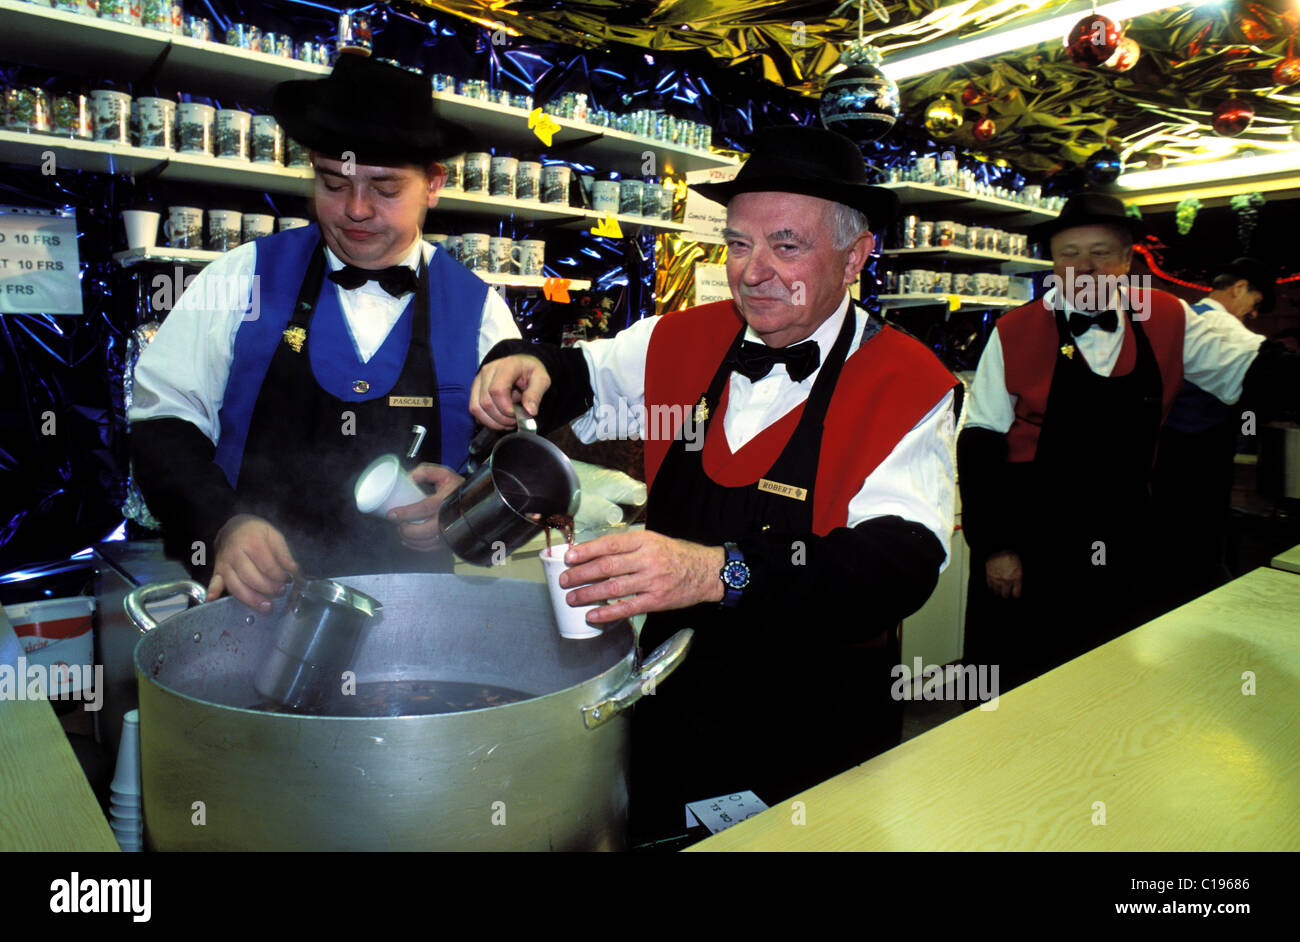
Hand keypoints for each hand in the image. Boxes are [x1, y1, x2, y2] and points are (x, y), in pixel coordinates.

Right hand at [208, 514, 299, 611]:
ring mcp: (224, 563)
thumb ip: (284, 554)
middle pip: (250, 577)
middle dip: (267, 588)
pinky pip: (214, 583)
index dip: (278, 575)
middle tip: (280, 593)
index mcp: (251, 542)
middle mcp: (235, 553)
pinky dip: (212, 592)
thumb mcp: (274, 536)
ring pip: (235, 585)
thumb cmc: (256, 532)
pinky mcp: (217, 571)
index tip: (287, 580)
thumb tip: (293, 570)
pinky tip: (211, 600)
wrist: (233, 527)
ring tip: (266, 606)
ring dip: (251, 599)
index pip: (266, 564)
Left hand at [388, 463, 463, 550]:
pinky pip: (430, 548)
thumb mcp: (444, 474)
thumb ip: (427, 471)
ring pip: (425, 542)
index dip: (405, 513)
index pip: (422, 509)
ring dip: (409, 539)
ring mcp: (448, 532)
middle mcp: (447, 519)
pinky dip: (417, 546)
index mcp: (444, 501)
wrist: (477, 502)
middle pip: (421, 531)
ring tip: (401, 532)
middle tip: (396, 524)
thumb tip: (410, 477)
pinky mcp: (448, 541)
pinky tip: (409, 541)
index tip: (391, 514)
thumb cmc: (459, 489)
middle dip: (405, 530)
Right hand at [469, 354, 549, 429]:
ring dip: (492, 422)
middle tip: (515, 421)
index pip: (498, 390)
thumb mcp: (542, 380)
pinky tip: (499, 420)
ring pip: (477, 408)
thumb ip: (536, 394)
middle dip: (501, 418)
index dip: (506, 408)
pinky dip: (486, 420)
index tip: (517, 415)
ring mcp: (479, 380)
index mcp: (506, 366)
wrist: (522, 365)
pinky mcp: (475, 390)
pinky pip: (474, 409)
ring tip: (507, 423)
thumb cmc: (531, 372)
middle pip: (486, 402)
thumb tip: (530, 412)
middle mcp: (488, 371)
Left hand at [557, 530, 724, 624]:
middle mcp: (647, 559)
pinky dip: (607, 612)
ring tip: (572, 598)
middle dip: (581, 574)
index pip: (610, 544)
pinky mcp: (657, 601)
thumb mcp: (654, 541)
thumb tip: (595, 553)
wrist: (706, 571)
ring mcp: (652, 581)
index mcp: (644, 541)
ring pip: (613, 588)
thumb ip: (628, 546)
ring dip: (589, 594)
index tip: (569, 557)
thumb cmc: (676, 555)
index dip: (586, 551)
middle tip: (564, 580)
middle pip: (607, 566)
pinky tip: (592, 615)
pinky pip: (627, 608)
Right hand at [985, 550, 1022, 599]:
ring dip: (998, 590)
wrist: (999, 548)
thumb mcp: (1020, 566)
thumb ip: (1019, 577)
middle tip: (1007, 591)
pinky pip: (990, 586)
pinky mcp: (989, 576)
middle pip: (1005, 595)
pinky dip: (992, 586)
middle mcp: (1006, 581)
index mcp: (1016, 578)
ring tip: (1000, 587)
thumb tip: (1018, 584)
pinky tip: (994, 583)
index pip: (1016, 594)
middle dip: (1007, 593)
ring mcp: (997, 579)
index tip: (1015, 592)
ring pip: (996, 592)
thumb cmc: (1011, 555)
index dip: (1016, 594)